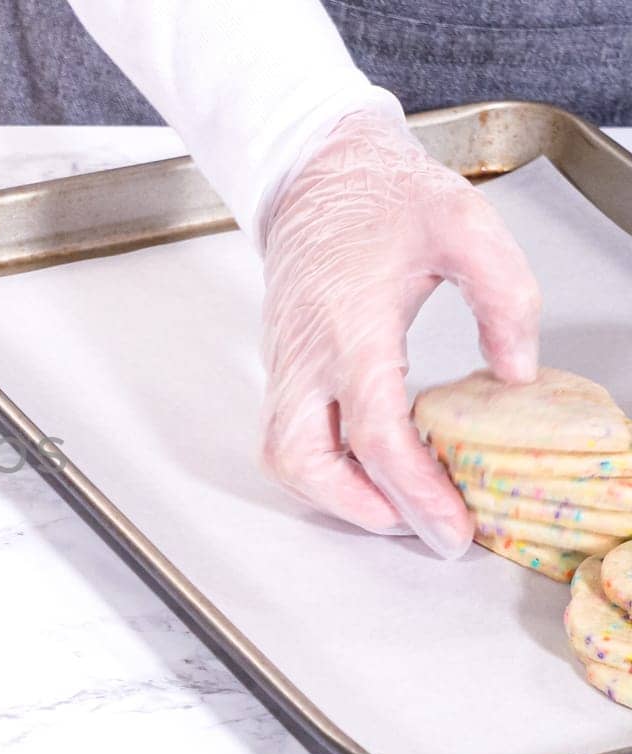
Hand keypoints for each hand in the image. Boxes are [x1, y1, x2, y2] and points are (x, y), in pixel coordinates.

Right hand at [259, 109, 540, 557]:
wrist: (319, 176)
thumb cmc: (386, 198)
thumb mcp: (467, 226)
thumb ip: (505, 297)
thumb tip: (518, 371)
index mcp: (351, 326)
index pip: (374, 432)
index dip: (415, 490)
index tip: (453, 527)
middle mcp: (305, 354)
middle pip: (305, 461)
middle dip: (360, 507)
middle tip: (421, 522)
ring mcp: (286, 363)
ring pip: (285, 456)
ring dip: (334, 493)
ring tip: (397, 501)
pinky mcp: (284, 366)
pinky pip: (289, 435)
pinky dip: (325, 467)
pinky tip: (373, 464)